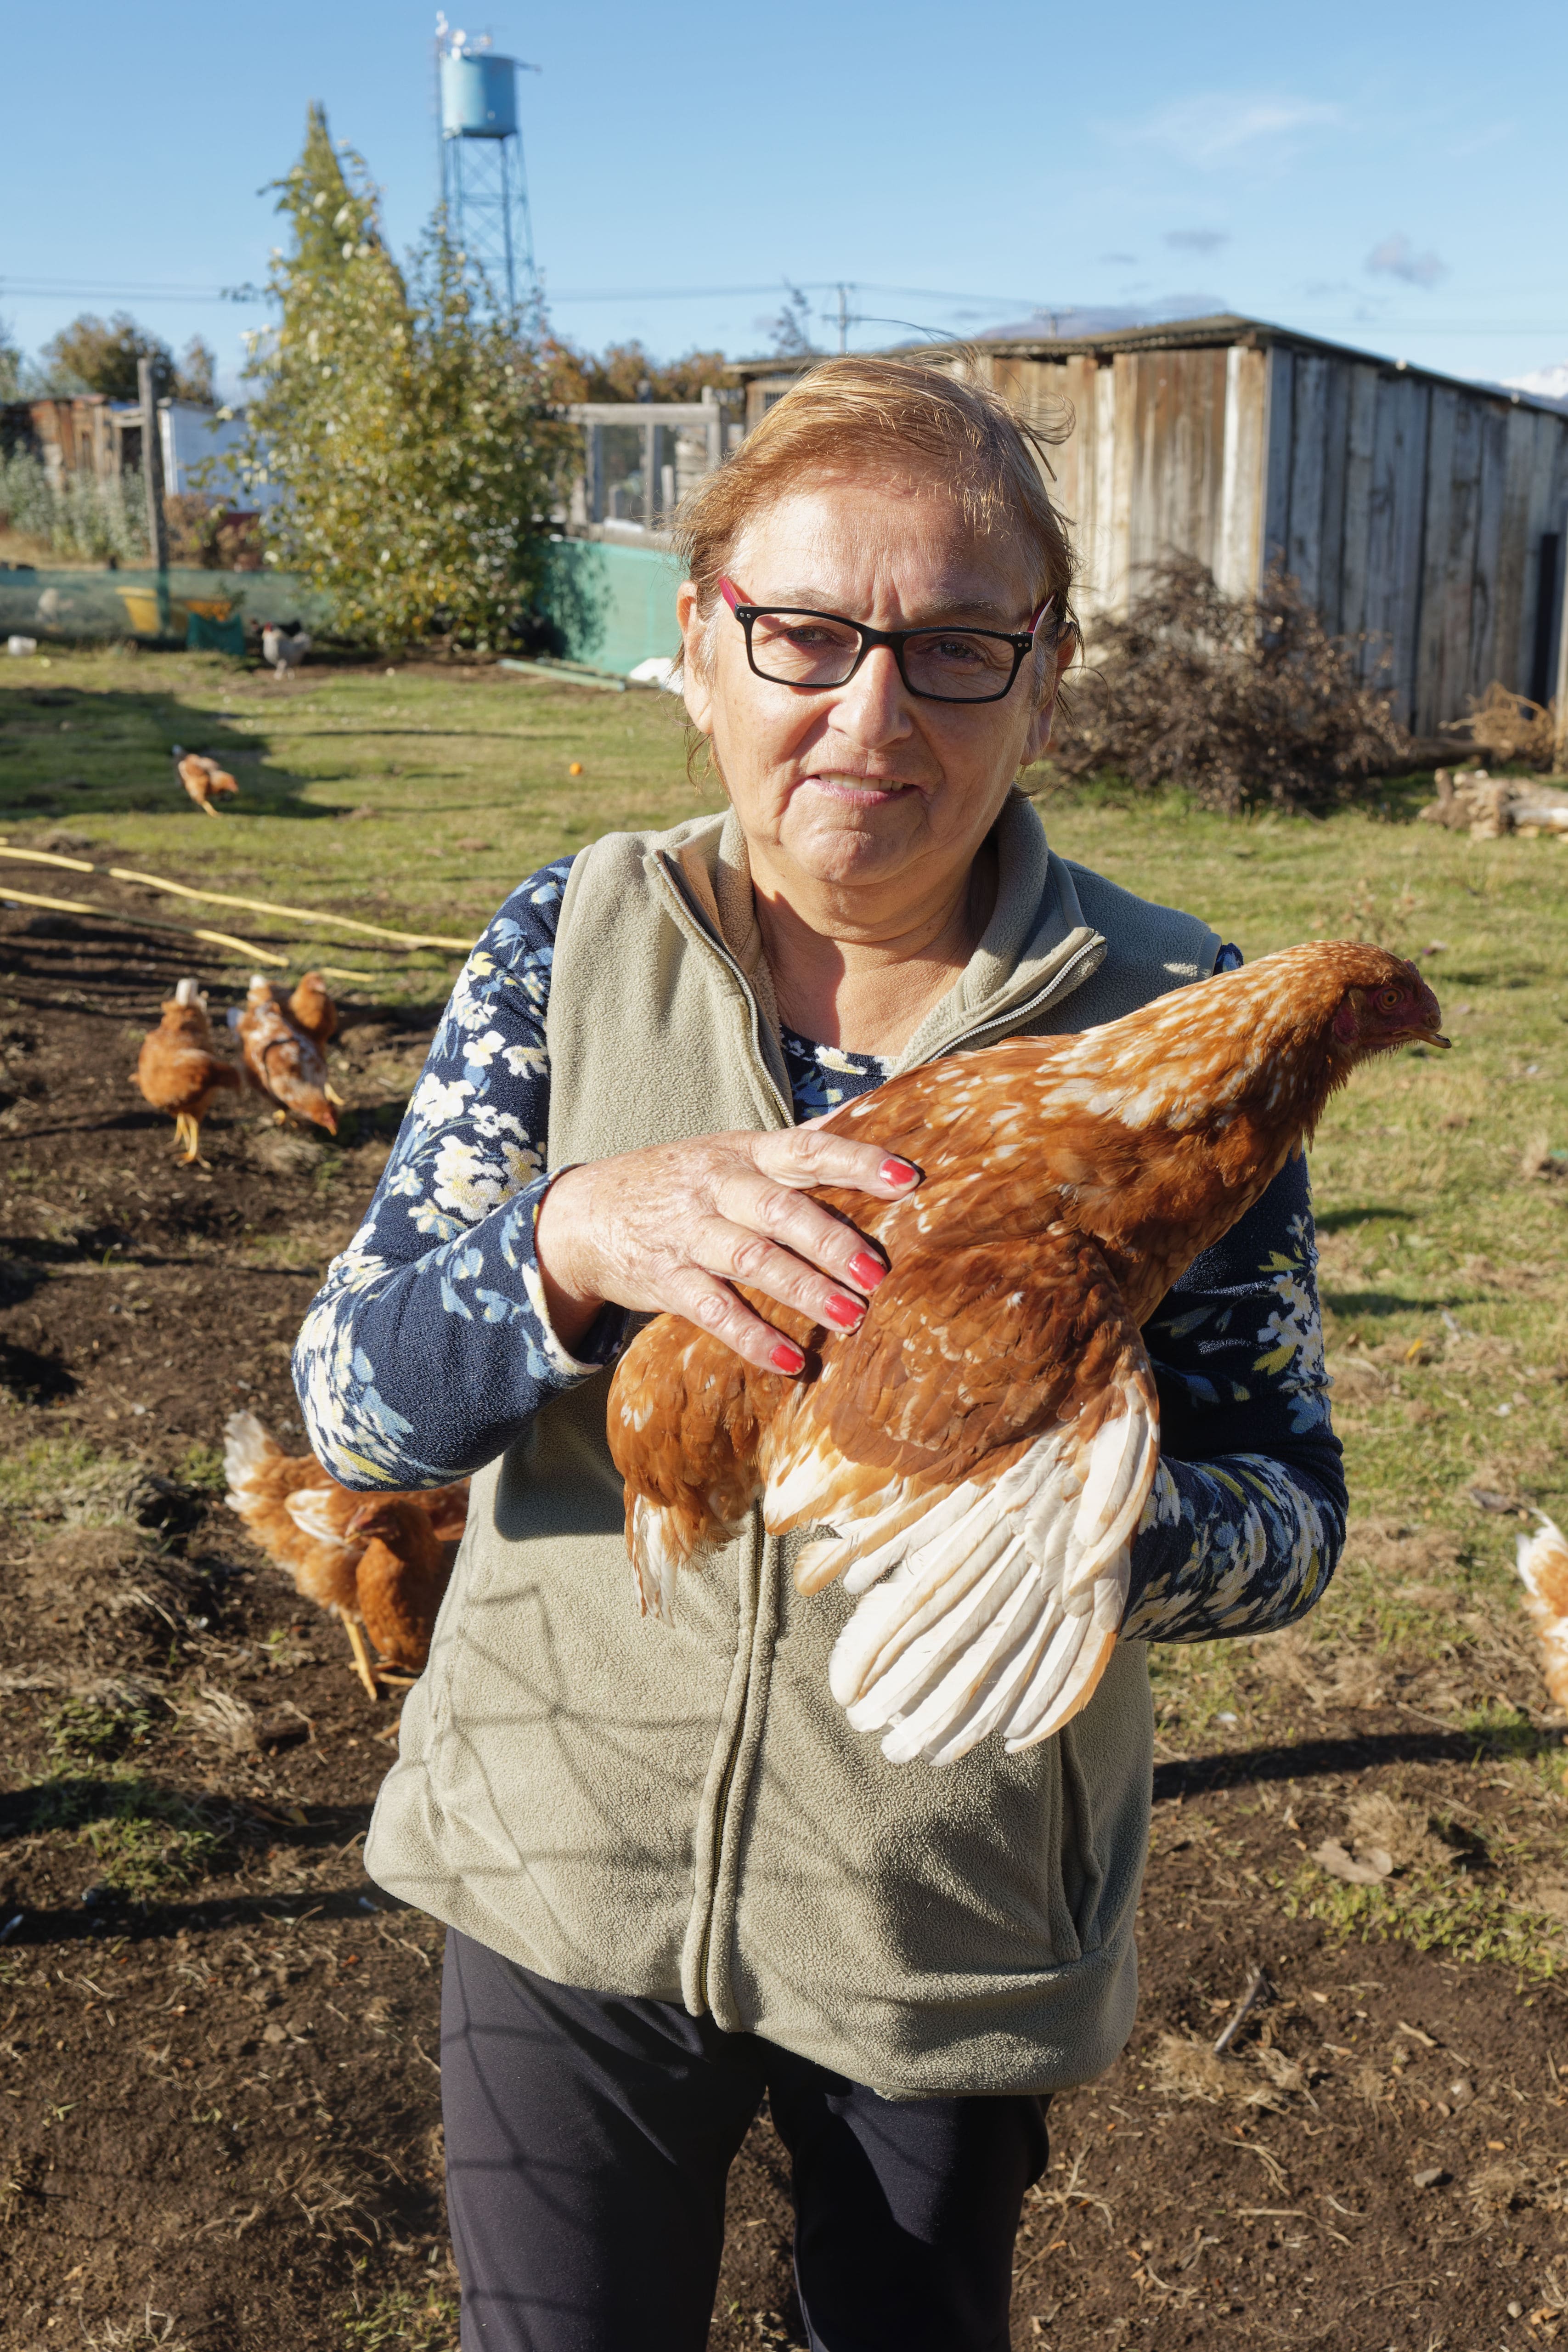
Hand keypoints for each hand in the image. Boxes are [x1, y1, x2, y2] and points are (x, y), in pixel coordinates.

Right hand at [534, 1126, 919, 1374]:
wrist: (583, 1213)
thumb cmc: (680, 1181)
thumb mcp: (730, 1151)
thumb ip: (795, 1146)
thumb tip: (870, 1110)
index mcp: (743, 1153)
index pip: (806, 1149)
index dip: (856, 1160)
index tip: (908, 1179)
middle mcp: (718, 1187)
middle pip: (780, 1209)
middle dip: (831, 1240)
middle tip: (877, 1273)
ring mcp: (688, 1233)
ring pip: (751, 1260)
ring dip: (804, 1291)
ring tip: (853, 1319)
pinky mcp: (665, 1279)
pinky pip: (712, 1310)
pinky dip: (751, 1336)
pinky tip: (789, 1359)